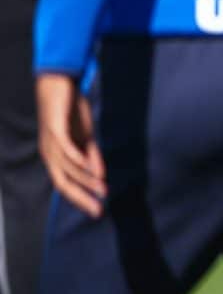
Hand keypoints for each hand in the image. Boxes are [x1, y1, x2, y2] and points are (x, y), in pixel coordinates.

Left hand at [37, 73, 104, 217]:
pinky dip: (76, 158)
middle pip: (63, 182)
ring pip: (68, 167)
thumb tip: (99, 176)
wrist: (58, 84)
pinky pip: (65, 147)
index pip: (66, 184)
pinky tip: (88, 166)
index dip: (81, 198)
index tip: (98, 210)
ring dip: (86, 179)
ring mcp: (51, 142)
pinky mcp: (55, 128)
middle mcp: (49, 153)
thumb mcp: (85, 137)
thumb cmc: (70, 111)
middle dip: (81, 196)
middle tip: (98, 209)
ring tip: (103, 188)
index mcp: (56, 157)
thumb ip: (91, 156)